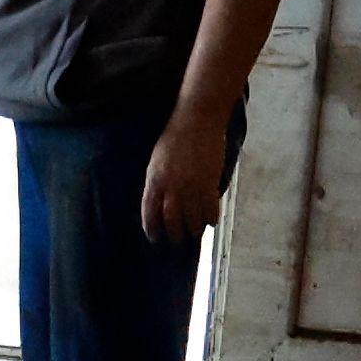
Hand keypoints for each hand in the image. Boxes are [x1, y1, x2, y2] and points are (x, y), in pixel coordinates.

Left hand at [141, 112, 229, 244]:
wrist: (197, 120)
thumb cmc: (174, 137)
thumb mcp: (157, 161)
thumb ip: (157, 182)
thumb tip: (161, 202)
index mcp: (154, 180)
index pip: (149, 212)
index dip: (152, 228)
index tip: (155, 238)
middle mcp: (171, 187)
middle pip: (171, 220)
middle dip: (174, 234)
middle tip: (177, 240)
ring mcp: (191, 186)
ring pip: (192, 217)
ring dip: (194, 229)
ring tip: (195, 233)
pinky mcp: (209, 182)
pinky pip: (210, 208)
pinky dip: (210, 218)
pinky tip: (211, 222)